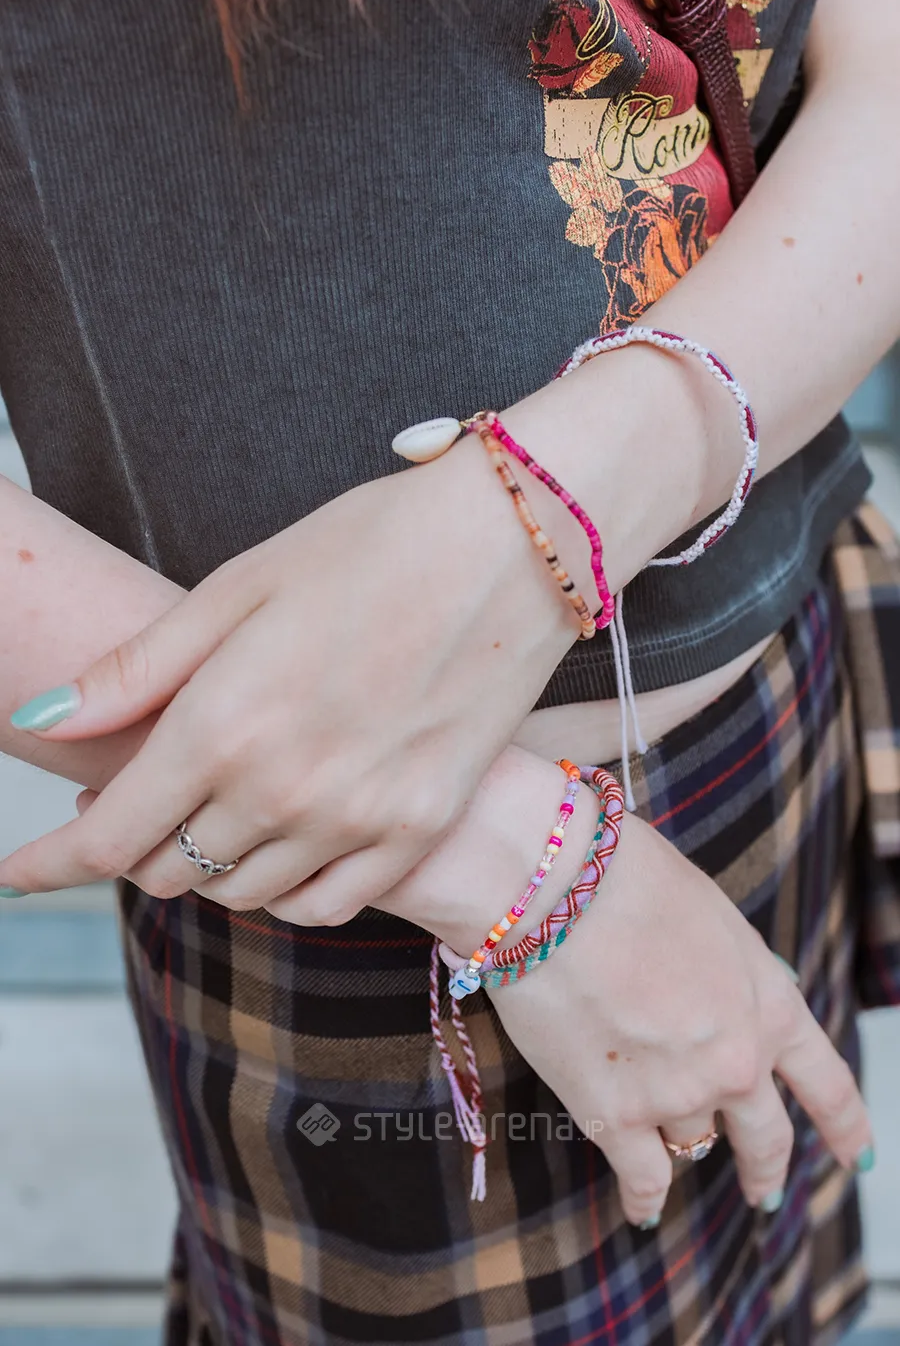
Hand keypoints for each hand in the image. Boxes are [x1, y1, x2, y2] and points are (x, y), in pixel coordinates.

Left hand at [1, 438, 578, 916]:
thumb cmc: (369, 547)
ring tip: (211, 811)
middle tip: (131, 802)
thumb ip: (136, 669)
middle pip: (168, 870)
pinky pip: (325, 904)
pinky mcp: (417, 828)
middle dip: (130, 847)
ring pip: (241, 894)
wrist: (512, 548)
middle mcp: (283, 790)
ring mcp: (357, 819)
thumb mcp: (237, 588)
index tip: (15, 872)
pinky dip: (282, 892)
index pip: (107, 835)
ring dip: (205, 866)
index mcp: (223, 722)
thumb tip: (42, 718)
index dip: (48, 862)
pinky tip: (279, 849)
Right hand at [371, 749, 873, 1225]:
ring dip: (680, 1145)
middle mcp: (737, 1060)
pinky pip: (642, 1177)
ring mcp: (678, 1093)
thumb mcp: (714, 918)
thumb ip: (732, 975)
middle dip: (767, 1166)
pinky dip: (642, 1198)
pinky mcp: (614, 1114)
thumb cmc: (628, 878)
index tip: (856, 1155)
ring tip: (664, 1157)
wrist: (556, 885)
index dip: (845, 1125)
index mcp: (769, 1001)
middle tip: (765, 1189)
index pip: (826, 1081)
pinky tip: (641, 1210)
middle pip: (766, 1135)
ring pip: (693, 1144)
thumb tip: (723, 1003)